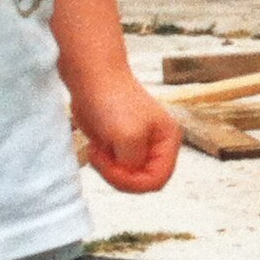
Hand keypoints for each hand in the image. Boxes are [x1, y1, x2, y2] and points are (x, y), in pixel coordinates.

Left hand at [72, 77, 180, 194]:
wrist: (91, 77)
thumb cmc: (112, 99)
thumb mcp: (128, 136)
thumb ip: (133, 162)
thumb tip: (130, 173)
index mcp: (168, 141)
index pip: (158, 179)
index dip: (134, 182)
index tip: (113, 168)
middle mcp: (156, 146)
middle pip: (142, 181)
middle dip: (119, 175)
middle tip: (101, 158)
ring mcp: (138, 146)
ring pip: (126, 177)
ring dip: (108, 170)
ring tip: (97, 151)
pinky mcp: (119, 145)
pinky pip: (114, 168)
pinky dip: (102, 165)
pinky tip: (95, 148)